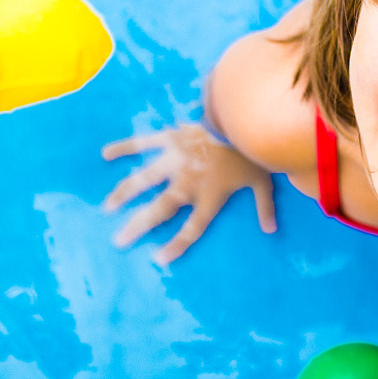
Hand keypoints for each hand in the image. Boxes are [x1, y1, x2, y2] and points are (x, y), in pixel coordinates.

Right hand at [101, 124, 275, 263]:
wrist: (241, 118)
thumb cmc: (252, 151)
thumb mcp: (263, 182)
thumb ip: (264, 207)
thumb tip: (272, 230)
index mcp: (208, 196)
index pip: (191, 228)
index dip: (176, 245)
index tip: (158, 260)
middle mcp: (187, 183)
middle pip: (159, 210)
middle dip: (137, 226)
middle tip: (117, 240)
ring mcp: (174, 160)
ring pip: (143, 180)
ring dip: (123, 193)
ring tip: (106, 207)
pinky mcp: (169, 138)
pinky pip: (142, 143)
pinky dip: (124, 147)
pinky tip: (105, 153)